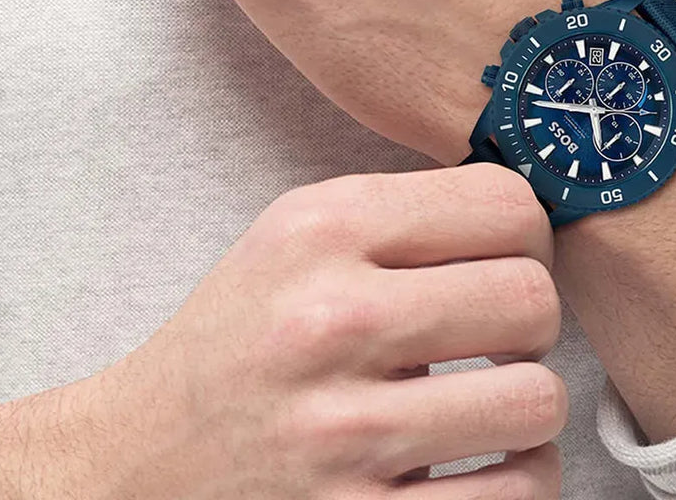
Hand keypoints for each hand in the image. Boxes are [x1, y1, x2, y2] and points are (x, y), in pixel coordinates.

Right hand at [0, 166, 565, 498]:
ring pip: (536, 400)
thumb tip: (532, 216)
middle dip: (533, 319)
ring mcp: (342, 434)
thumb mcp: (297, 235)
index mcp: (322, 230)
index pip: (505, 204)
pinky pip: (516, 497)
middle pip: (532, 299)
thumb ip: (405, 213)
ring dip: (528, 405)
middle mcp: (330, 320)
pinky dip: (518, 479)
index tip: (510, 258)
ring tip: (492, 402)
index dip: (530, 234)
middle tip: (501, 335)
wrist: (139, 462)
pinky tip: (480, 463)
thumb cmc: (243, 338)